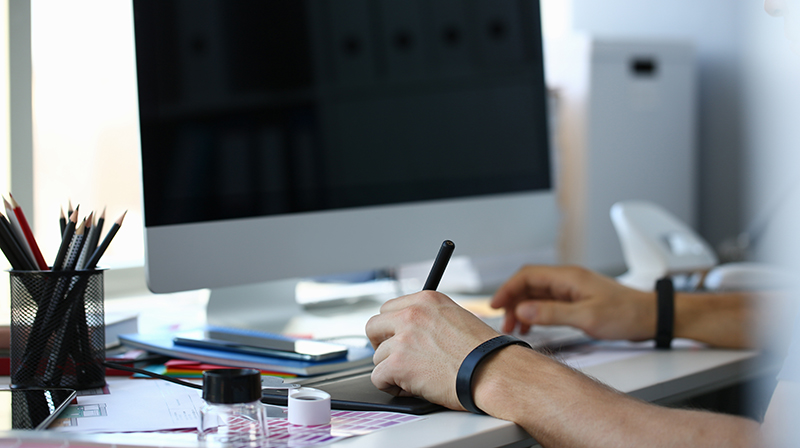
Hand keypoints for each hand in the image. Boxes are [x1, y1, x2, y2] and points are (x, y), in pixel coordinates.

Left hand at [365, 291, 499, 409]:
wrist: (493, 372)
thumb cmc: (484, 353)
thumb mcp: (456, 318)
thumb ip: (429, 320)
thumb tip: (412, 332)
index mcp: (426, 300)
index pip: (389, 308)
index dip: (391, 328)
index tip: (396, 339)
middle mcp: (412, 314)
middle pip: (374, 326)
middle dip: (381, 344)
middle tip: (394, 358)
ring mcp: (403, 338)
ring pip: (377, 356)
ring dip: (391, 369)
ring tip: (414, 378)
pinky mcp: (398, 363)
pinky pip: (378, 378)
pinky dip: (391, 387)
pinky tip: (410, 388)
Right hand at [491, 265, 655, 340]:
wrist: (651, 317)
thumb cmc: (625, 314)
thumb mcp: (587, 316)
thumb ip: (552, 313)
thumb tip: (522, 309)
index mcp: (568, 277)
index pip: (527, 276)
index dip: (508, 289)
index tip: (495, 305)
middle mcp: (567, 280)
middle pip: (529, 284)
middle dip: (512, 301)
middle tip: (504, 322)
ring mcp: (572, 289)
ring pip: (537, 294)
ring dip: (523, 308)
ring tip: (516, 328)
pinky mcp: (576, 300)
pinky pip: (548, 303)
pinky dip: (536, 313)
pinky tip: (533, 326)